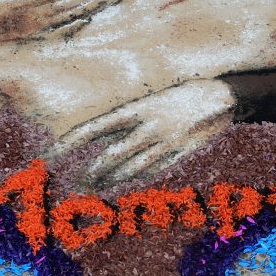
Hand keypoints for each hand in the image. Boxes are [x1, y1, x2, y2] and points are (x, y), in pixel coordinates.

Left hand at [55, 79, 235, 187]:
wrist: (226, 94)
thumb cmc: (184, 89)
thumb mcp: (152, 96)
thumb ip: (130, 116)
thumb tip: (103, 136)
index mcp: (137, 108)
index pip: (93, 128)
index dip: (69, 143)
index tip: (49, 155)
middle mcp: (149, 127)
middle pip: (111, 158)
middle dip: (91, 174)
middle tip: (76, 186)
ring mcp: (166, 143)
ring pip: (132, 169)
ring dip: (112, 180)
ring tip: (97, 187)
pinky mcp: (182, 153)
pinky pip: (154, 171)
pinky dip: (138, 178)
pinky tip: (127, 182)